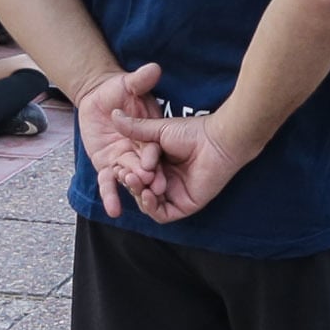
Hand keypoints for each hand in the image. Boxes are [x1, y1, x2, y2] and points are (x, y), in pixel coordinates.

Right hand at [105, 82, 259, 222]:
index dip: (125, 171)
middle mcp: (165, 181)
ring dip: (139, 195)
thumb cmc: (192, 132)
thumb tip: (113, 114)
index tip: (118, 165)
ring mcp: (174, 194)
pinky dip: (152, 207)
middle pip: (139, 190)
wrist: (217, 141)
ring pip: (148, 203)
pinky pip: (162, 215)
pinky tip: (148, 195)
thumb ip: (135, 128)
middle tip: (128, 175)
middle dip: (131, 183)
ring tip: (138, 181)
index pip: (135, 174)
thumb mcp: (157, 130)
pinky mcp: (185, 205)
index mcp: (158, 165)